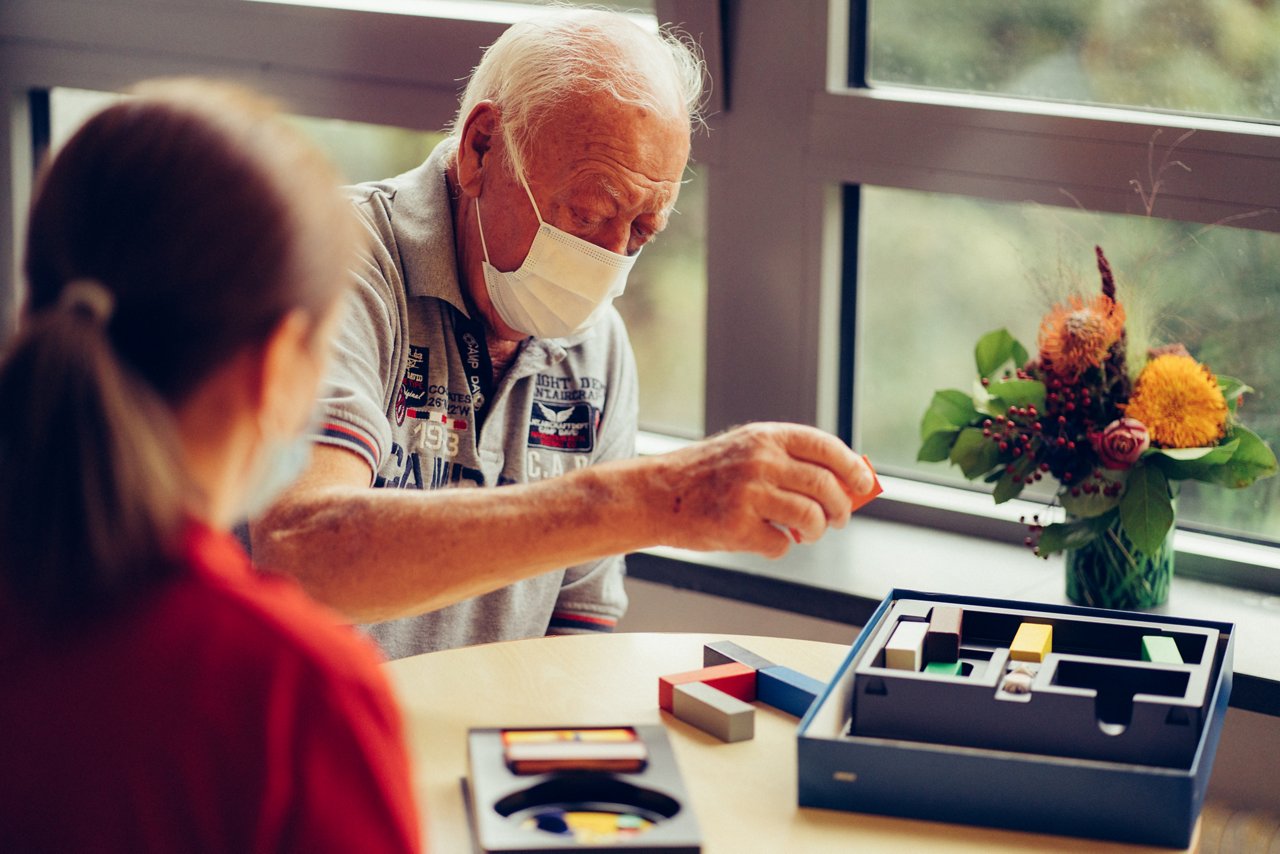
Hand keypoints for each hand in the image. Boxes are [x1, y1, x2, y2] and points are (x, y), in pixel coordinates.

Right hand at [645, 422, 876, 557]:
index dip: (851, 467)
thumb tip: (840, 485)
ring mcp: (748, 494)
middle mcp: (760, 461)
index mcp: (765, 437)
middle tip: (838, 519)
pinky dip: (779, 548)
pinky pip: (780, 544)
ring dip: (814, 531)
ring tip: (804, 533)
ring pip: (810, 518)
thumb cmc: (704, 476)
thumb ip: (787, 461)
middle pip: (825, 486)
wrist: (655, 494)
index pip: (825, 447)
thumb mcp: (745, 451)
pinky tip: (764, 540)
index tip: (864, 483)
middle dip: (840, 508)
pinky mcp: (736, 527)